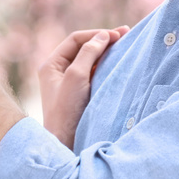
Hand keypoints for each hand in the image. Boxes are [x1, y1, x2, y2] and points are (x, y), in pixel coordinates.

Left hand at [38, 26, 128, 148]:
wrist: (65, 144)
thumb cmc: (67, 110)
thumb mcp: (76, 76)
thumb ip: (88, 53)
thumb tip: (103, 36)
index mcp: (51, 64)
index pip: (76, 40)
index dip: (96, 35)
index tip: (117, 36)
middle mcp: (58, 72)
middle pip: (83, 48)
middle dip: (104, 41)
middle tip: (127, 34)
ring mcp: (69, 83)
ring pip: (90, 61)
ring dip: (107, 53)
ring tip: (126, 46)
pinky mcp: (80, 95)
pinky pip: (94, 75)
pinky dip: (106, 68)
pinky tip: (119, 66)